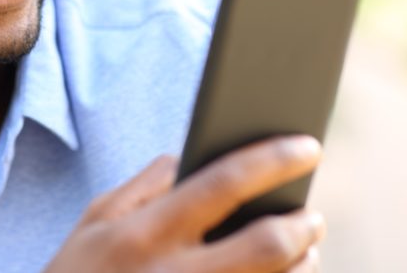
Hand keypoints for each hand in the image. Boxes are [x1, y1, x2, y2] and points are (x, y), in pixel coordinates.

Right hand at [44, 135, 324, 272]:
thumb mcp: (94, 224)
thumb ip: (143, 187)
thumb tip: (187, 157)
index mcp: (145, 234)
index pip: (223, 183)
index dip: (273, 160)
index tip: (308, 145)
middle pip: (267, 245)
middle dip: (302, 224)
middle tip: (311, 214)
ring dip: (302, 266)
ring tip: (302, 250)